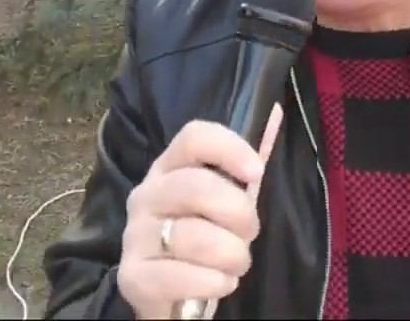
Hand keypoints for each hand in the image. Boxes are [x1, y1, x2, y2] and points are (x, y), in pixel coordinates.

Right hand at [117, 105, 283, 319]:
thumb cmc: (205, 239)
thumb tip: (276, 111)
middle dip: (238, 214)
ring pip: (193, 237)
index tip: (257, 172)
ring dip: (231, 255)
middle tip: (250, 233)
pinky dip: (213, 283)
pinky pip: (180, 277)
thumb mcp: (226, 201)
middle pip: (196, 186)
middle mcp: (146, 195)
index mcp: (170, 168)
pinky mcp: (132, 277)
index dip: (229, 148)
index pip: (193, 137)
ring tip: (236, 264)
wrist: (173, 296)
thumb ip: (246, 164)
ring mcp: (134, 236)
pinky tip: (220, 283)